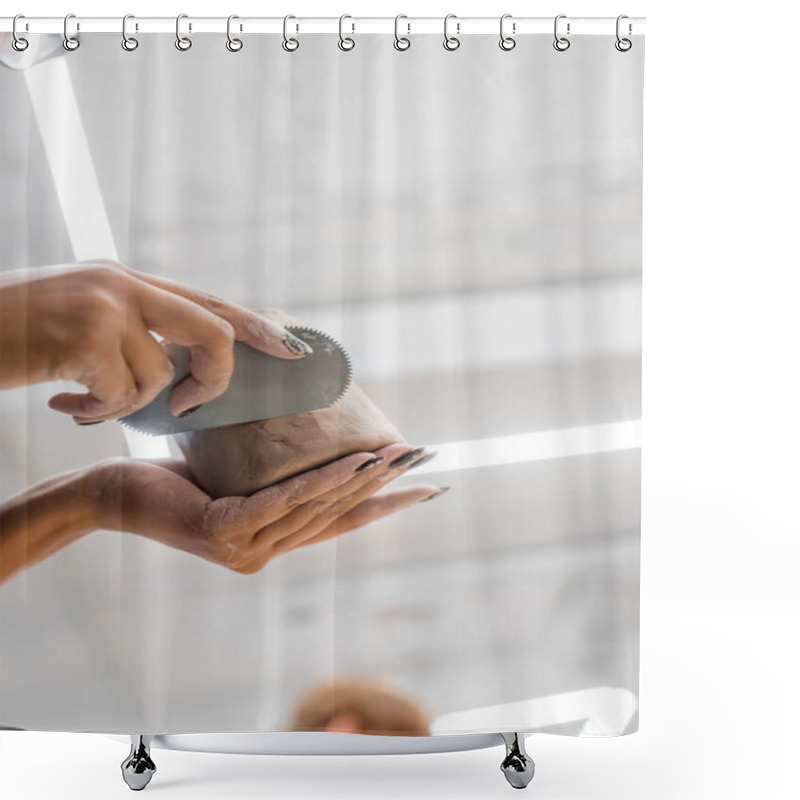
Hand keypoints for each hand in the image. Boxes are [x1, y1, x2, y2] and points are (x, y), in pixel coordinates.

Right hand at [0, 260, 313, 421]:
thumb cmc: (14, 334)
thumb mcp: (79, 317)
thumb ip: (134, 329)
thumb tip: (179, 368)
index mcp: (127, 279)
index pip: (209, 302)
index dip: (257, 328)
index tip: (295, 351)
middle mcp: (123, 284)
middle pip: (212, 330)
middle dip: (215, 378)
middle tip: (192, 405)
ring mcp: (106, 307)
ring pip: (159, 378)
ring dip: (124, 405)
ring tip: (84, 398)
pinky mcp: (85, 337)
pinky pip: (122, 396)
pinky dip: (97, 412)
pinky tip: (64, 402)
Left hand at [86, 443, 445, 573]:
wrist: (109, 499)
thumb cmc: (169, 483)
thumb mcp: (230, 482)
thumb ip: (267, 484)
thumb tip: (307, 448)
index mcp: (271, 542)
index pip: (340, 524)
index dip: (385, 506)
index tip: (427, 488)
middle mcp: (265, 553)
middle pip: (338, 515)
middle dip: (386, 485)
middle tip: (424, 458)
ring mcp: (246, 548)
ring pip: (317, 509)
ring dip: (362, 478)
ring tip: (397, 454)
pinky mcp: (225, 531)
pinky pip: (282, 501)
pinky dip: (321, 482)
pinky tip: (350, 463)